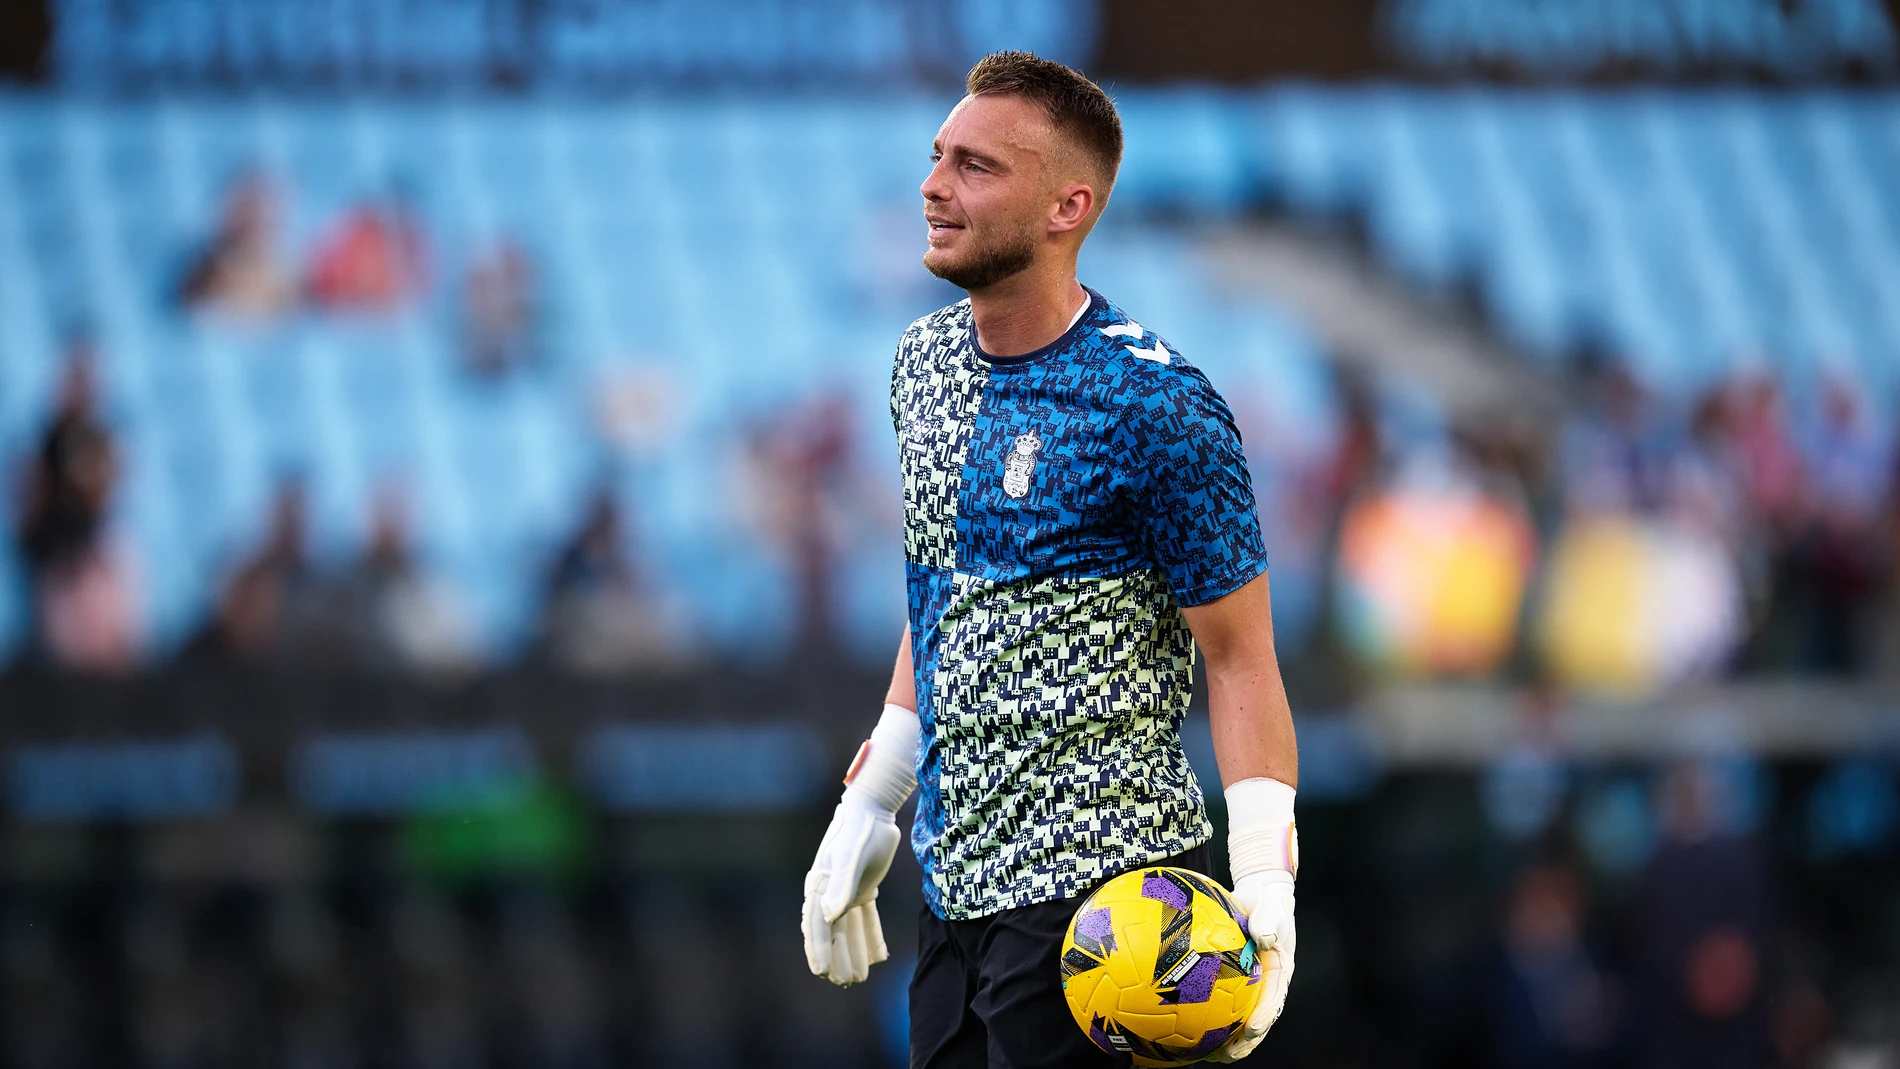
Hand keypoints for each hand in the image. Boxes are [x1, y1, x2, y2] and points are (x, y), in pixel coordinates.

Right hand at [801, 790, 900, 984]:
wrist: (874, 809)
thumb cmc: (860, 830)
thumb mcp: (852, 858)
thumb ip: (842, 886)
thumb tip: (828, 916)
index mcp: (820, 886)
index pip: (818, 925)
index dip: (818, 950)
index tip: (823, 972)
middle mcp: (830, 891)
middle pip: (832, 932)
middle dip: (837, 958)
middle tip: (845, 983)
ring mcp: (846, 891)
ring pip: (850, 929)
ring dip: (853, 952)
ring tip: (860, 977)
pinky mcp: (864, 887)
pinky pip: (866, 918)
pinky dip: (871, 936)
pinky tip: (880, 956)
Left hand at [1209, 871, 1294, 1061]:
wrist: (1260, 896)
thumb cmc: (1268, 903)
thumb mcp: (1272, 908)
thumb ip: (1269, 921)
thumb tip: (1262, 935)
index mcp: (1279, 972)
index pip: (1274, 1000)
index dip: (1264, 1018)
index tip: (1253, 1030)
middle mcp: (1266, 983)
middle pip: (1258, 1019)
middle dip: (1246, 1041)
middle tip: (1230, 1055)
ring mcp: (1251, 984)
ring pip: (1240, 1016)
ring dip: (1228, 1037)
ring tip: (1209, 1055)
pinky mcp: (1234, 980)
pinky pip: (1221, 999)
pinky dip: (1208, 1014)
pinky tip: (1187, 1027)